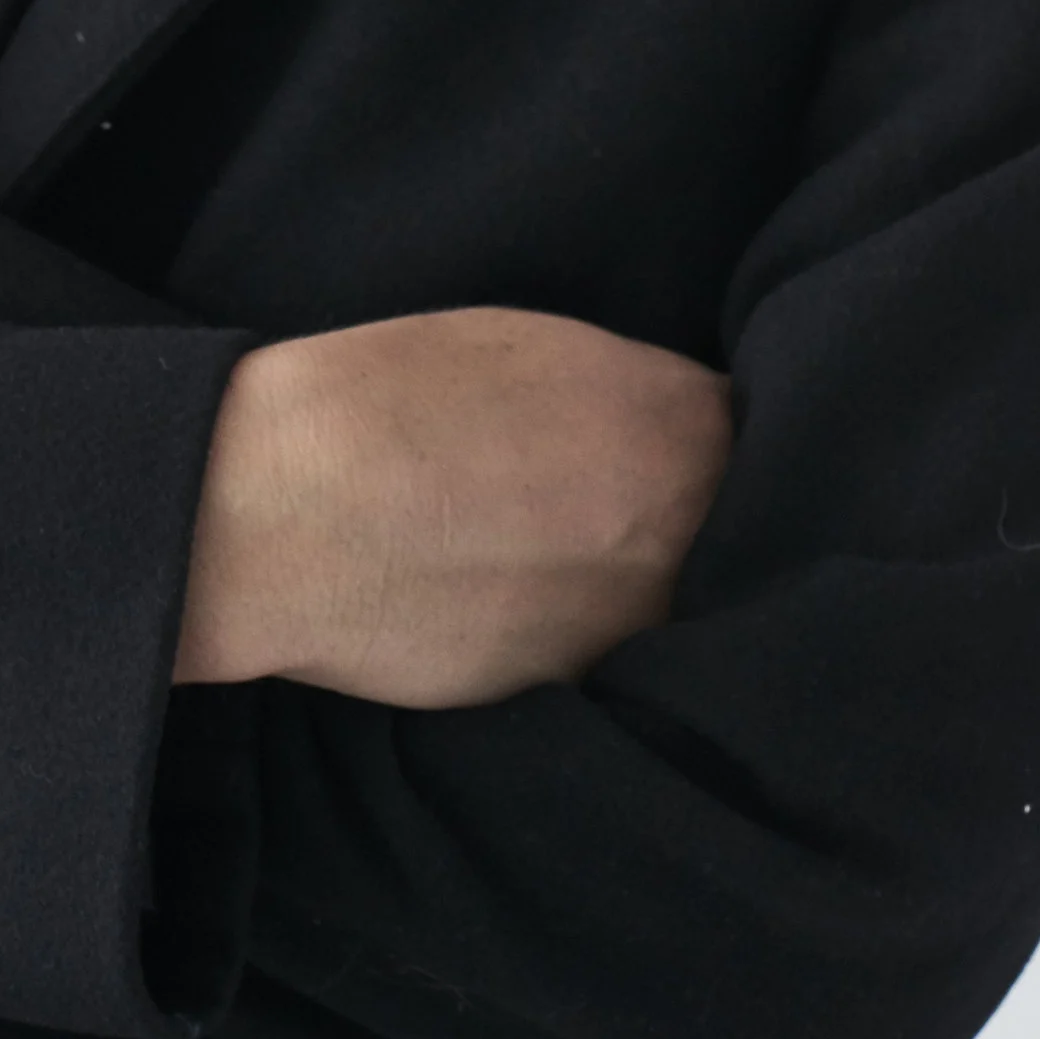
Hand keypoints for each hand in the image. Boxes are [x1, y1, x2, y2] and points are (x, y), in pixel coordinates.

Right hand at [173, 304, 732, 706]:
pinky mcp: (571, 693)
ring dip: (634, 578)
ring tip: (549, 546)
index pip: (750, 436)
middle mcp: (681, 533)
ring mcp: (632, 624)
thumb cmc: (394, 396)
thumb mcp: (534, 345)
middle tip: (602, 491)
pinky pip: (606, 655)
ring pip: (670, 600)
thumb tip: (669, 425)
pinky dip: (575, 629)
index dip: (704, 437)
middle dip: (682, 510)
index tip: (666, 438)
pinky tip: (510, 593)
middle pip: (726, 529)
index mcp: (681, 426)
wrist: (288, 512)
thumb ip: (632, 391)